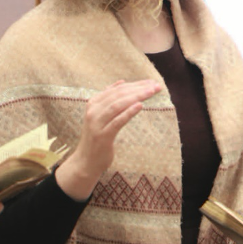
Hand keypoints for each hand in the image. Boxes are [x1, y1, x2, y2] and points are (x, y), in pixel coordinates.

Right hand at [56, 80, 161, 200]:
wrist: (86, 161)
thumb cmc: (98, 137)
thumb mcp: (101, 115)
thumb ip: (108, 100)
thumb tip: (121, 82)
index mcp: (94, 103)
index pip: (117, 89)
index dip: (135, 84)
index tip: (150, 82)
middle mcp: (93, 111)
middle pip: (119, 95)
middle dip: (138, 89)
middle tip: (155, 86)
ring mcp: (97, 123)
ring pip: (118, 105)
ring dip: (136, 97)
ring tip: (151, 92)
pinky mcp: (103, 136)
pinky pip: (117, 121)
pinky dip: (129, 112)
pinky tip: (140, 106)